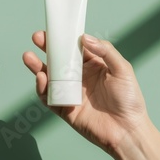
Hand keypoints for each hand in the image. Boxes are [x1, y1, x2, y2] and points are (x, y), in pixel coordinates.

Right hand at [23, 31, 149, 154]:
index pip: (75, 48)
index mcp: (94, 65)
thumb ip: (105, 51)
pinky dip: (43, 88)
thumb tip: (84, 37)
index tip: (54, 29)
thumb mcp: (122, 69)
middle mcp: (80, 78)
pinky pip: (49, 98)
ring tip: (29, 57)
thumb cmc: (130, 100)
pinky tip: (41, 78)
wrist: (127, 131)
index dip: (64, 39)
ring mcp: (71, 93)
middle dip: (47, 49)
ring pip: (50, 77)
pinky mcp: (65, 109)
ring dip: (38, 67)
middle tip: (37, 38)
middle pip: (59, 60)